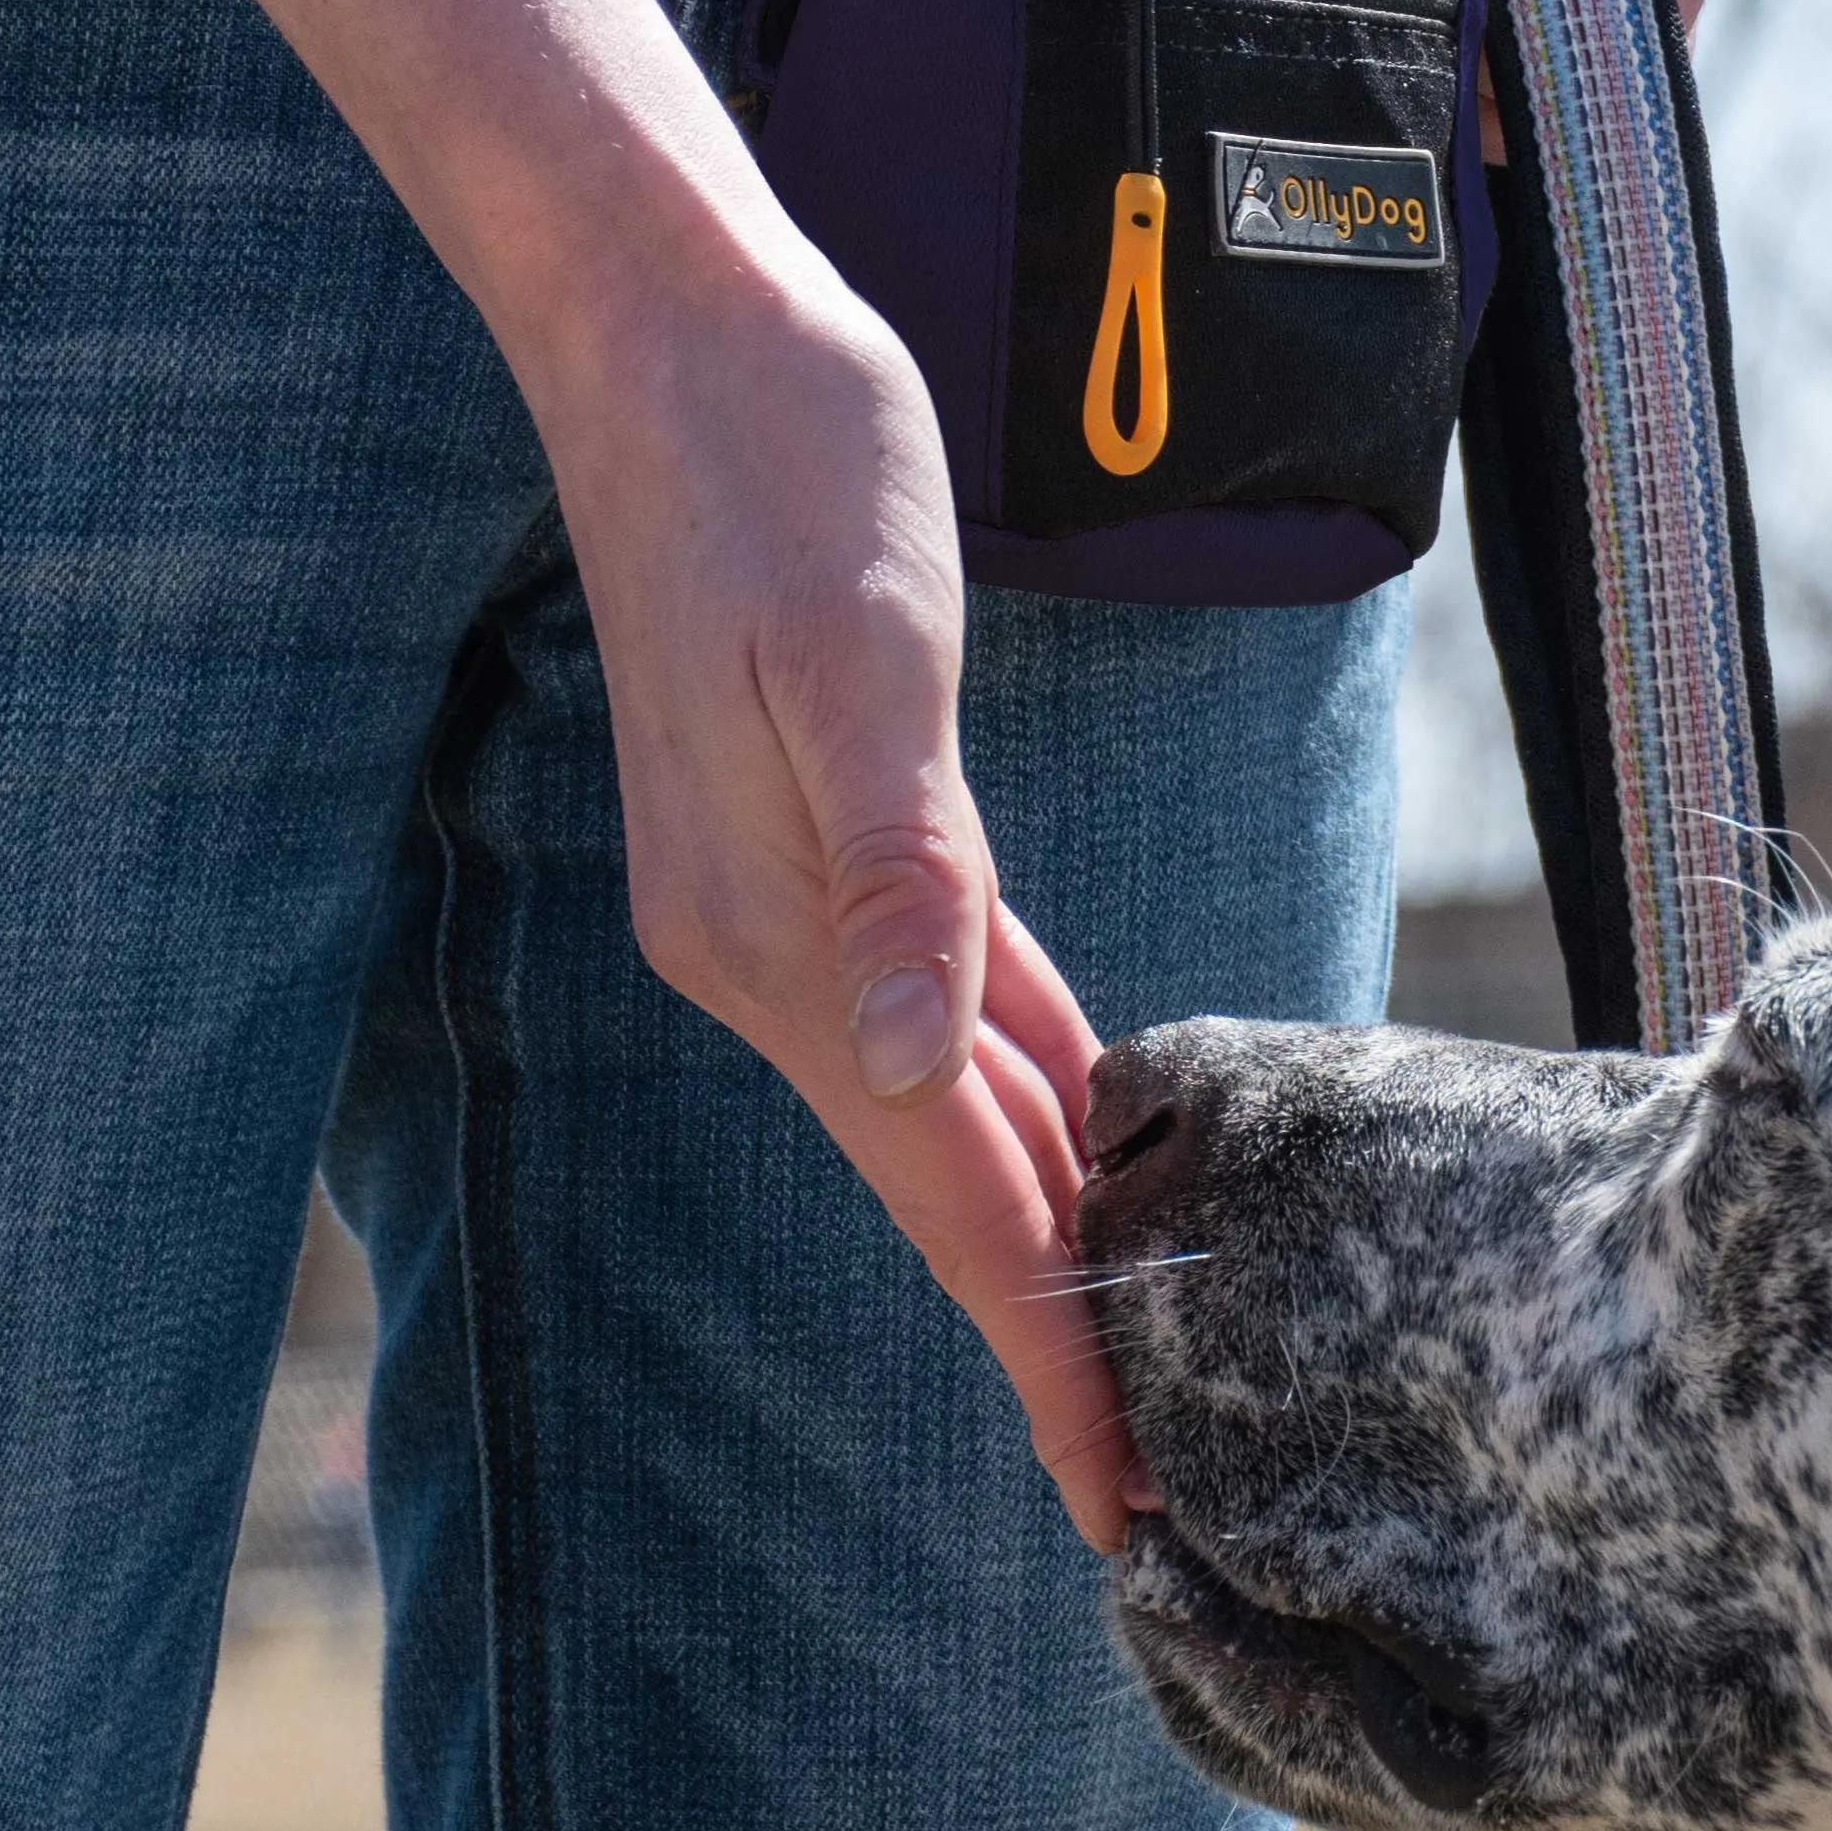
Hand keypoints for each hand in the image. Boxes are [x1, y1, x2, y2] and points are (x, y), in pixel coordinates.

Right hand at [526, 230, 1148, 1550]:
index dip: (1044, 1347)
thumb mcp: (862, 658)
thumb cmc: (785, 465)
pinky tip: (1085, 1128)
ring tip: (1135, 1358)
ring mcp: (788, 899)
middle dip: (1051, 1335)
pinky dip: (1021, 1092)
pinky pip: (948, 1006)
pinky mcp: (822, 832)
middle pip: (947, 1186)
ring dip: (1037, 1232)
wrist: (674, 328)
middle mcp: (775, 949)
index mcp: (784, 936)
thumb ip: (903, 873)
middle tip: (1157, 1491)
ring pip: (950, 1107)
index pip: (948, 1192)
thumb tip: (909, 1067)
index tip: (1118, 1503)